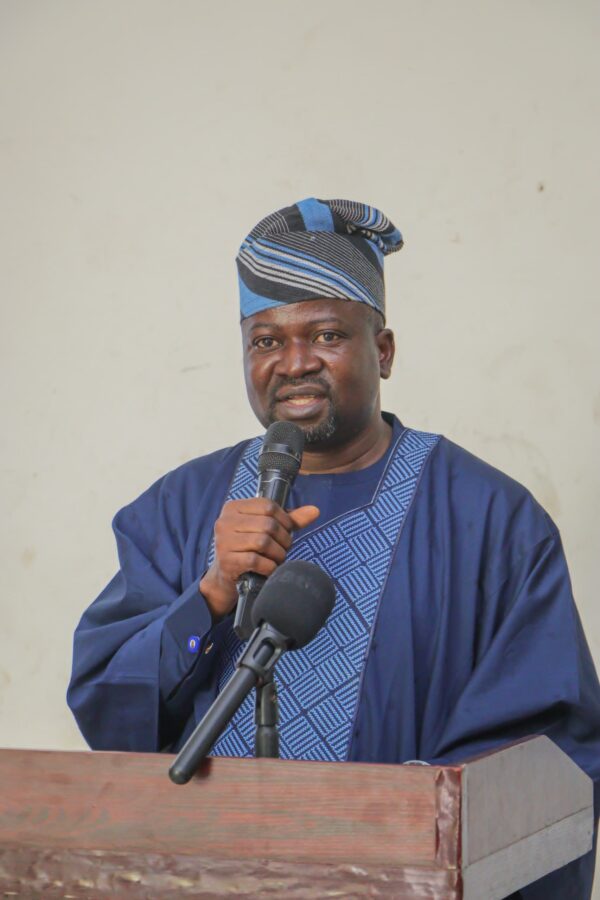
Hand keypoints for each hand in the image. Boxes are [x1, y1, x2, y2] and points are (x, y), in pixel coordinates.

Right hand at [199, 498, 319, 620]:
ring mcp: (224, 542)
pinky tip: (269, 568)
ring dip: (278, 553)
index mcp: (233, 507)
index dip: (284, 519)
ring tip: (277, 558)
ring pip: (263, 542)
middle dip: (283, 539)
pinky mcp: (227, 561)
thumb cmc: (248, 548)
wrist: (227, 577)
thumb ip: (289, 519)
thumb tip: (314, 511)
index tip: (286, 530)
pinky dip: (269, 566)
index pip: (267, 505)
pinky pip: (257, 561)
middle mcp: (224, 522)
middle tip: (283, 548)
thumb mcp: (265, 529)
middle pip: (268, 524)